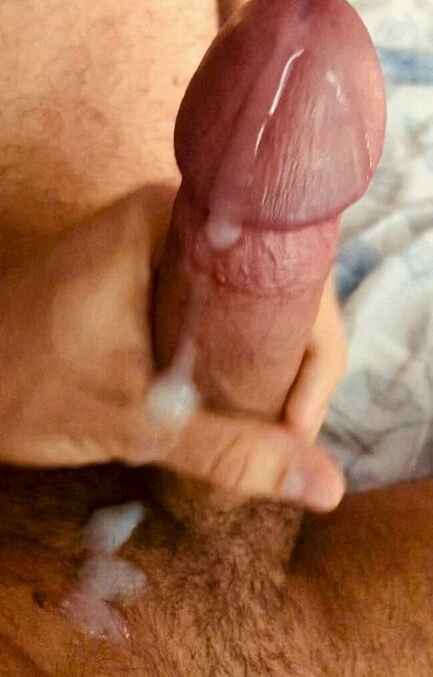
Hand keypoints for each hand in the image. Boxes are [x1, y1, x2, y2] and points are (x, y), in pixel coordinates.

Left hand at [0, 194, 343, 510]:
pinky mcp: (149, 271)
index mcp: (172, 224)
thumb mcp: (130, 420)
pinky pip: (218, 308)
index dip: (313, 358)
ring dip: (264, 362)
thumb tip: (326, 486)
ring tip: (263, 424)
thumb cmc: (19, 384)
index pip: (289, 282)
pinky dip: (233, 353)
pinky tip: (231, 398)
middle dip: (290, 365)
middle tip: (282, 432)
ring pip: (249, 302)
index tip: (297, 427)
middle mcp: (175, 220)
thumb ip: (228, 450)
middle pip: (275, 291)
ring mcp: (161, 244)